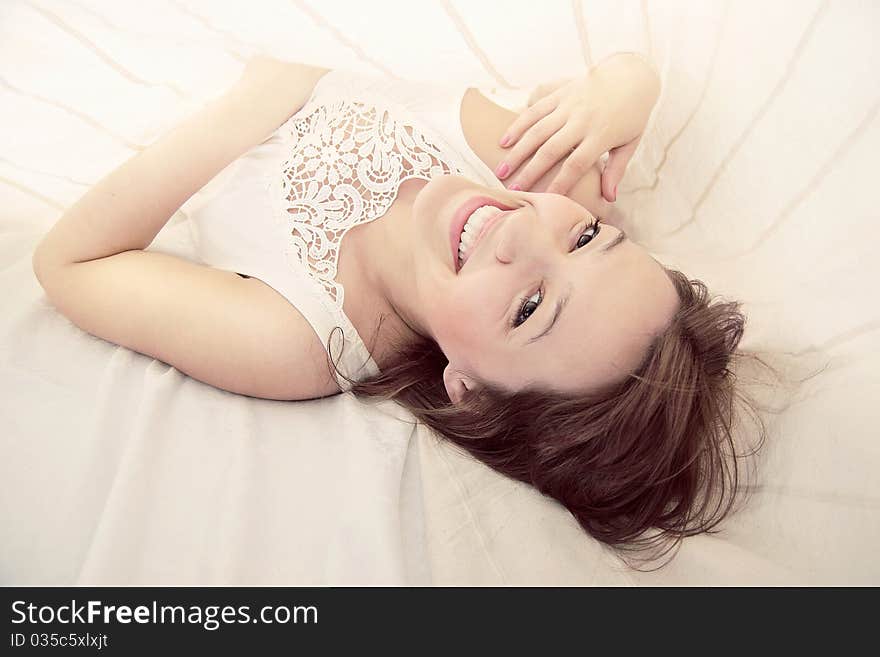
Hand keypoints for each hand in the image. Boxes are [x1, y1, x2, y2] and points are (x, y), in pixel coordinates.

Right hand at [496, 53, 659, 201]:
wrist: (632, 75)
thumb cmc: (632, 116)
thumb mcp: (630, 143)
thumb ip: (617, 170)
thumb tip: (609, 199)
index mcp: (601, 135)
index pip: (576, 165)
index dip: (559, 183)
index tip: (543, 200)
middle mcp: (582, 119)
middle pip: (551, 150)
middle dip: (530, 172)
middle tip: (512, 191)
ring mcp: (569, 104)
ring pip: (537, 130)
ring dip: (517, 152)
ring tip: (501, 171)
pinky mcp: (561, 92)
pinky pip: (535, 109)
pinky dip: (518, 124)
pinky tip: (503, 141)